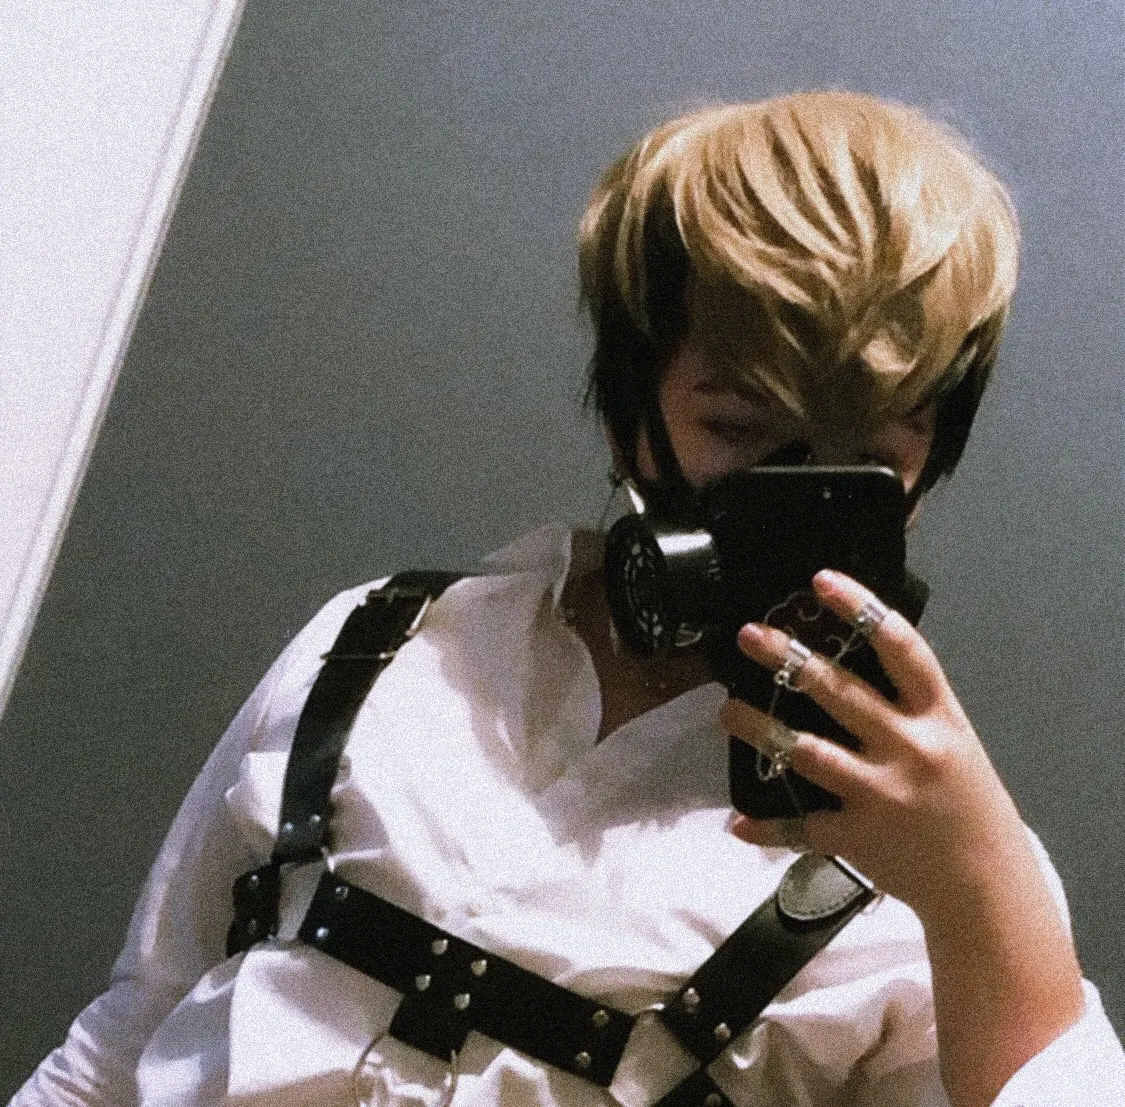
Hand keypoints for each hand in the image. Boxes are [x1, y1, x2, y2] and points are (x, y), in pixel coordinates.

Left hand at [720, 568, 1030, 920]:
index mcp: (938, 716)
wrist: (986, 884)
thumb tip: (854, 656)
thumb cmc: (967, 800)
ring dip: (760, 729)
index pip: (902, 648)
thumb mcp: (954, 740)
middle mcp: (909, 748)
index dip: (862, 608)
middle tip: (749, 635)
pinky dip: (767, 828)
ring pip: (807, 753)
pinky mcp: (858, 837)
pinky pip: (802, 828)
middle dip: (790, 660)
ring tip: (726, 710)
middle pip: (841, 693)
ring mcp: (881, 794)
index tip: (822, 580)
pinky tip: (737, 823)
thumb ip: (909, 704)